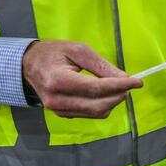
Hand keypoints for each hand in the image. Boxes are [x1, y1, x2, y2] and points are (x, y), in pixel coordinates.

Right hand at [22, 40, 142, 118]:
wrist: (28, 65)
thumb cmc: (54, 53)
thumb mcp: (79, 50)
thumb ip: (101, 66)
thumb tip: (124, 78)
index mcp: (59, 81)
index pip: (96, 89)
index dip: (120, 86)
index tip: (138, 81)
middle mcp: (57, 101)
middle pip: (97, 105)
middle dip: (119, 95)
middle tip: (130, 83)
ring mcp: (58, 110)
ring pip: (95, 113)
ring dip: (113, 101)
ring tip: (120, 86)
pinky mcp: (62, 114)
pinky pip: (89, 114)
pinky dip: (103, 105)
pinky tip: (107, 93)